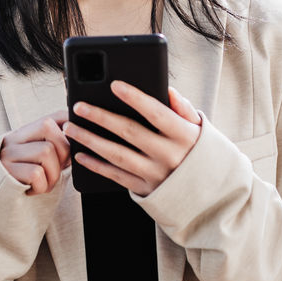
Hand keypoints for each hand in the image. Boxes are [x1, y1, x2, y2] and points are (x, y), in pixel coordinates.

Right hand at [0, 108, 70, 194]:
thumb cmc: (22, 179)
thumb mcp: (36, 158)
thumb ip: (54, 147)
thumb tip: (79, 139)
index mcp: (26, 133)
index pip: (53, 116)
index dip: (69, 125)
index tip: (75, 143)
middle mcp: (15, 138)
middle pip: (48, 127)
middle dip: (63, 152)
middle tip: (59, 169)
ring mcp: (9, 153)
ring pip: (46, 151)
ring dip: (54, 174)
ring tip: (46, 183)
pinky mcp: (6, 171)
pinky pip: (36, 173)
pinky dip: (42, 186)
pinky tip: (34, 189)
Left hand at [64, 83, 202, 196]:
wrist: (211, 196)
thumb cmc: (199, 152)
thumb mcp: (200, 129)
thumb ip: (183, 109)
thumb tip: (168, 90)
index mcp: (184, 136)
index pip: (156, 112)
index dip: (135, 98)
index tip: (114, 84)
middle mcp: (169, 156)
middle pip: (129, 132)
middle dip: (101, 117)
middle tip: (78, 106)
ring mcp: (156, 175)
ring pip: (117, 155)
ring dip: (90, 140)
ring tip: (70, 128)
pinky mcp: (146, 190)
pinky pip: (116, 177)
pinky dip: (96, 166)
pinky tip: (80, 155)